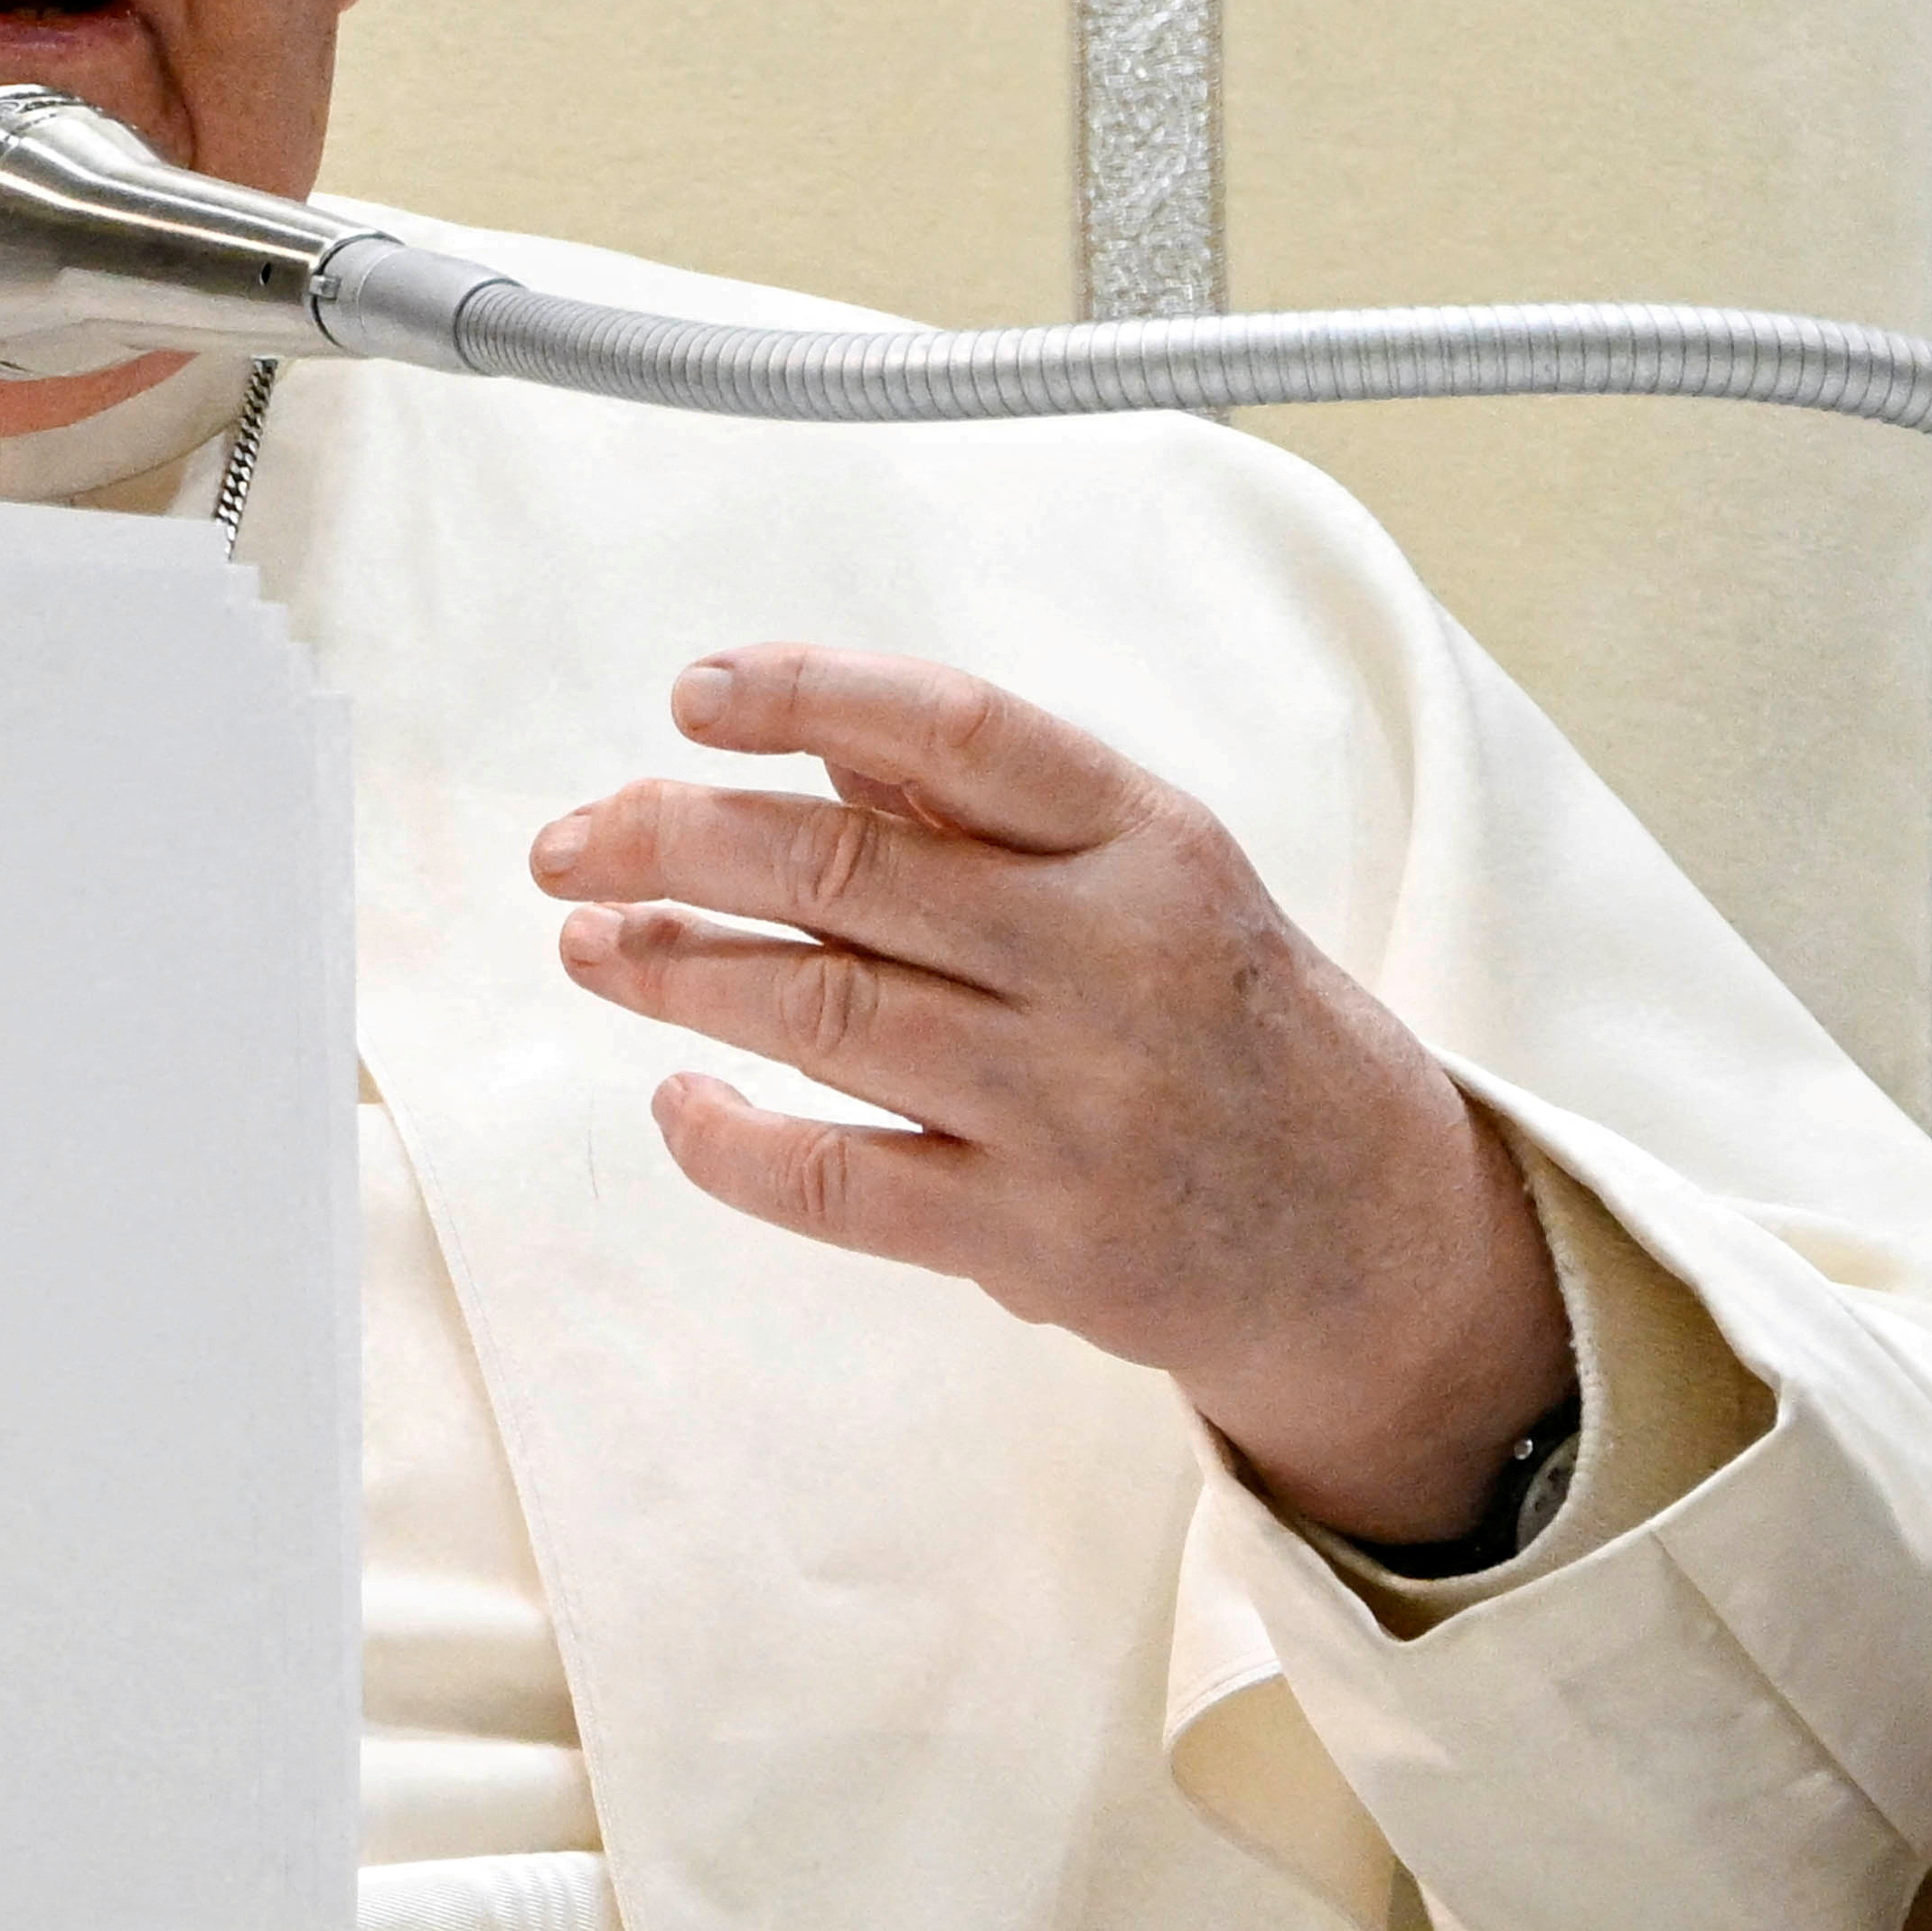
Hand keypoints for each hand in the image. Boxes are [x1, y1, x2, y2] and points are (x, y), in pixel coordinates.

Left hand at [532, 645, 1569, 1542]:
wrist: (1362, 1228)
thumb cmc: (1220, 1014)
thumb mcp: (1147, 874)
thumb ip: (985, 809)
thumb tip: (812, 743)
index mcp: (1146, 839)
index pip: (958, 727)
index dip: (808, 695)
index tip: (689, 694)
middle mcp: (1113, 959)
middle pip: (848, 869)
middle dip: (675, 841)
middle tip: (569, 842)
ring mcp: (1073, 1104)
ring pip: (822, 1011)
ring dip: (676, 969)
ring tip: (589, 943)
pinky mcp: (1036, 1237)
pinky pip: (840, 1181)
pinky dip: (732, 1141)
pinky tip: (677, 1103)